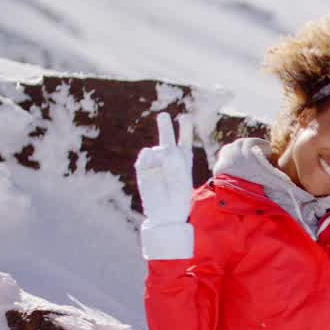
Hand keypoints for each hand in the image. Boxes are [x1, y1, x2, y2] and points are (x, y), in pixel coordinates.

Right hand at [135, 112, 194, 259]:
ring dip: (162, 154)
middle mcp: (169, 159)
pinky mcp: (144, 169)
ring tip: (166, 168)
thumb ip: (174, 163)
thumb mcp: (182, 179)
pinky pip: (145, 157)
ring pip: (157, 149)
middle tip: (163, 115)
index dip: (185, 130)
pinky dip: (149, 159)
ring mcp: (155, 163)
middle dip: (166, 127)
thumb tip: (160, 149)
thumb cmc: (179, 199)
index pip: (185, 143)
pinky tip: (152, 166)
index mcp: (183, 161)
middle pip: (168, 139)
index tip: (185, 117)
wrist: (166, 214)